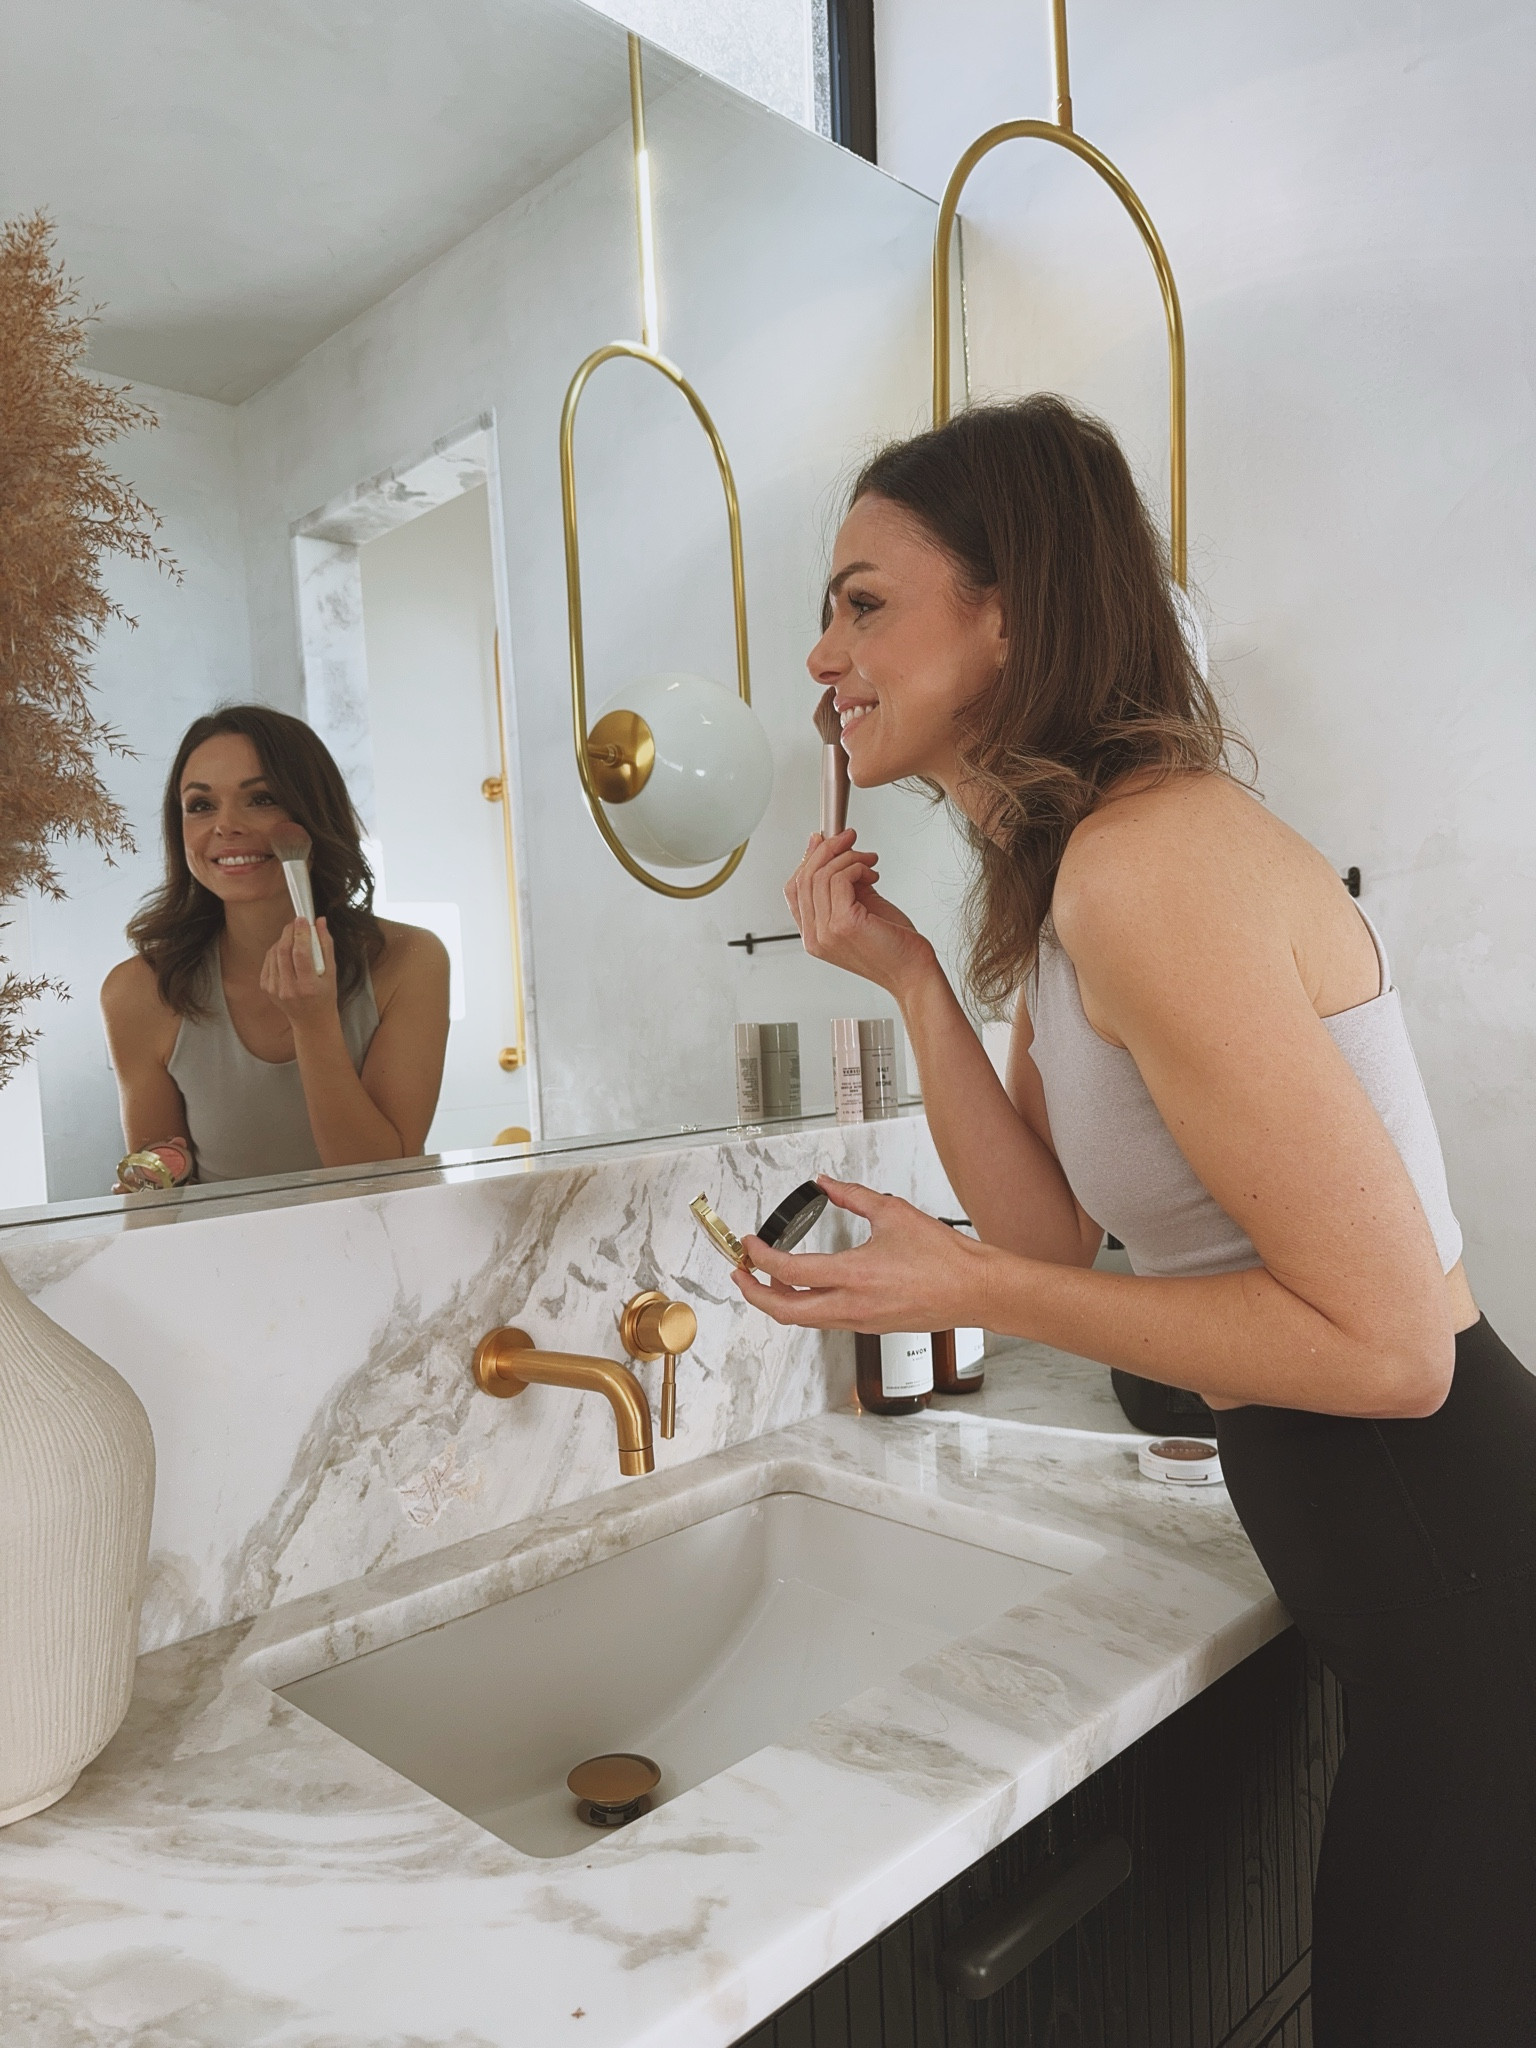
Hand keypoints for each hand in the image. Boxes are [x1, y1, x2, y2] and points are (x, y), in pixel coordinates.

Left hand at [260, 916, 338, 1032]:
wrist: (311, 1020)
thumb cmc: (325, 995)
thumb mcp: (332, 972)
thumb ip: (326, 945)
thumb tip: (320, 921)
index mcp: (308, 987)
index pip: (301, 954)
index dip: (301, 933)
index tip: (303, 919)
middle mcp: (288, 989)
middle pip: (283, 951)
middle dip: (289, 932)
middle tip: (296, 923)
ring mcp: (274, 990)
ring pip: (274, 953)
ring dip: (283, 940)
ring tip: (294, 937)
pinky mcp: (266, 987)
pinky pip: (268, 960)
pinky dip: (276, 951)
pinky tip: (286, 951)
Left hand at [731, 1176, 995, 1332]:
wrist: (973, 1290)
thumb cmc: (943, 1257)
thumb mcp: (893, 1213)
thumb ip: (853, 1195)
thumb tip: (826, 1183)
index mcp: (855, 1275)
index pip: (790, 1272)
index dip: (761, 1258)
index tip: (750, 1245)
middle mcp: (853, 1305)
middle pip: (785, 1312)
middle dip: (754, 1294)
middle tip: (740, 1274)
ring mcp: (860, 1321)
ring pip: (804, 1320)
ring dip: (779, 1302)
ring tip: (767, 1279)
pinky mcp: (870, 1327)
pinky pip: (825, 1321)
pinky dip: (804, 1306)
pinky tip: (803, 1288)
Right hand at [786, 829, 938, 1001]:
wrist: (913, 972)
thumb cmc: (894, 946)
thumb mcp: (862, 907)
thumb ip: (844, 884)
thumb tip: (836, 852)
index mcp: (814, 935)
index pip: (794, 890)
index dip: (808, 860)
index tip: (825, 839)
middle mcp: (814, 937)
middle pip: (804, 878)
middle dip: (828, 849)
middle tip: (850, 838)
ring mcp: (825, 932)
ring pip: (821, 875)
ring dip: (848, 858)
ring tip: (869, 862)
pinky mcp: (843, 924)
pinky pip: (838, 880)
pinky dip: (856, 868)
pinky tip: (872, 874)